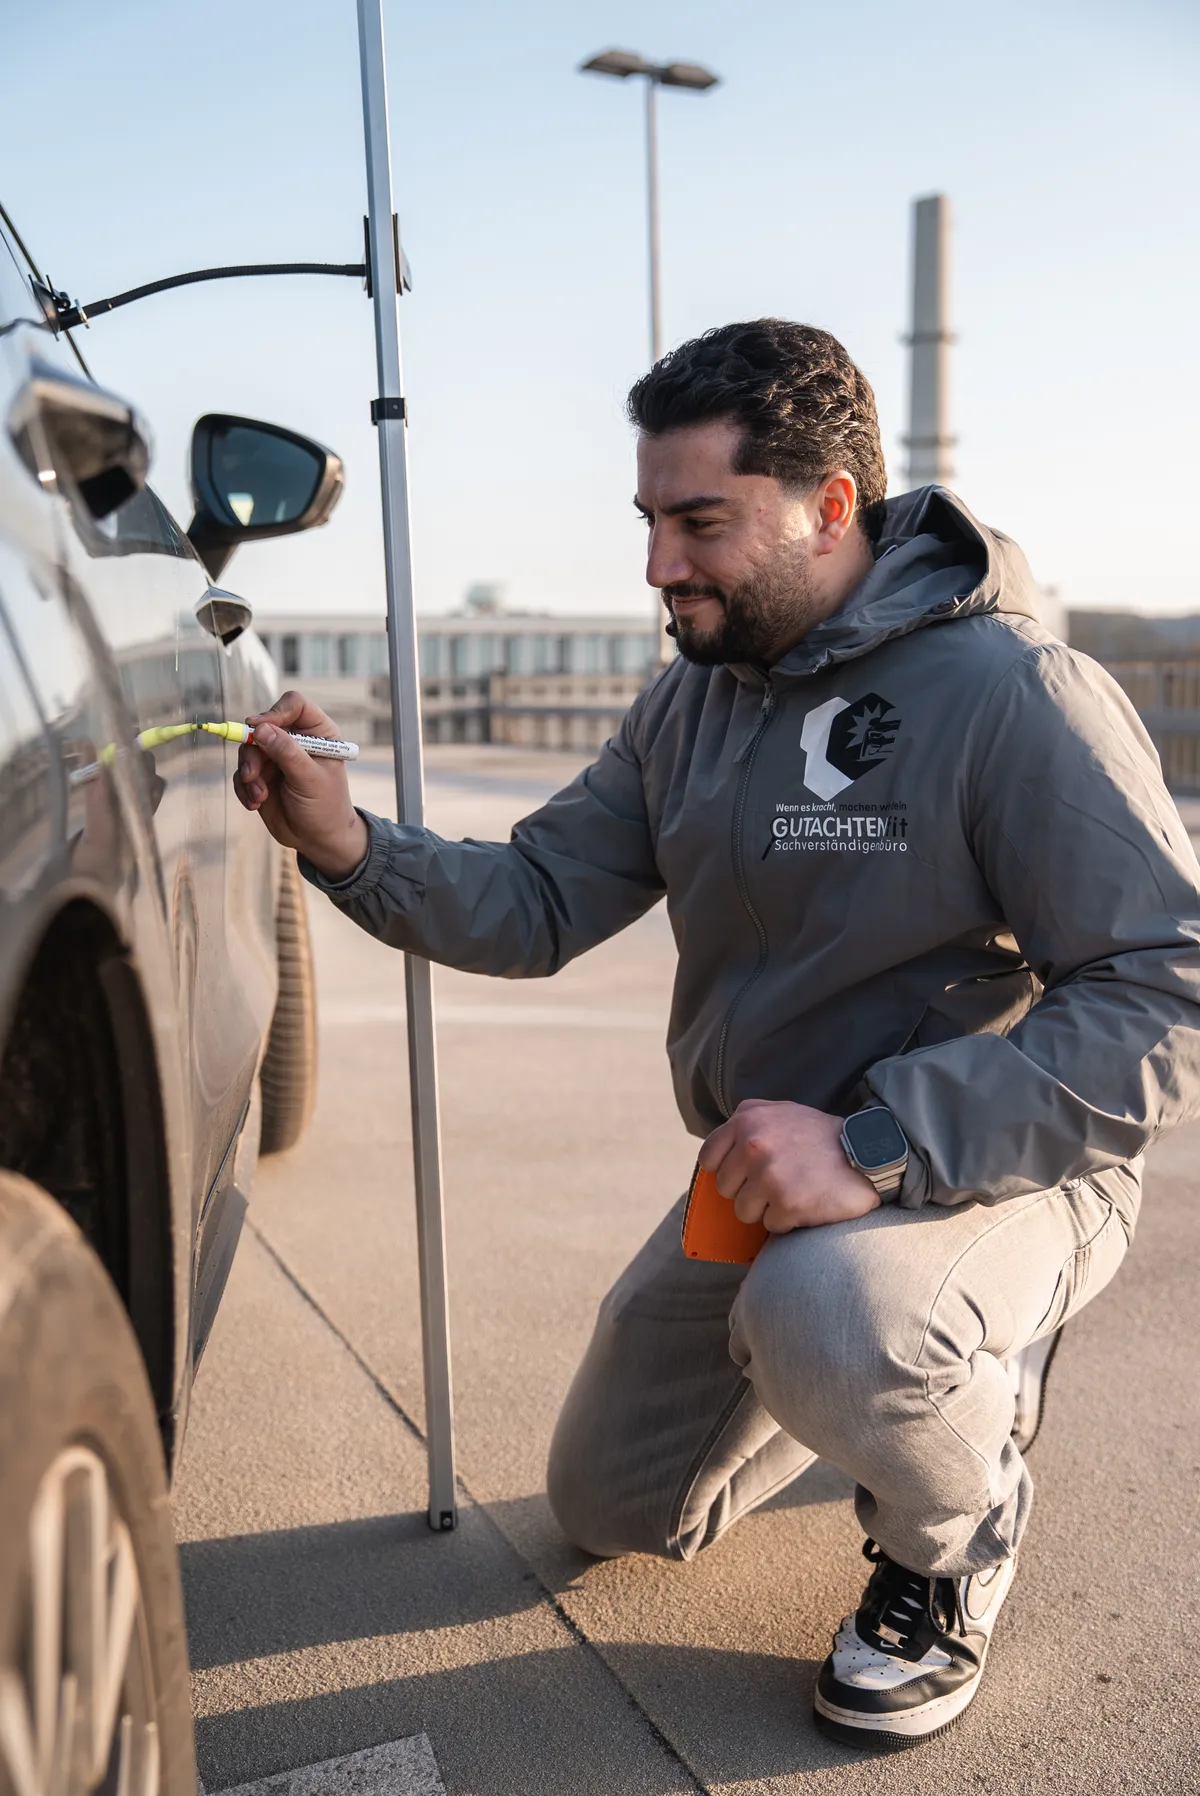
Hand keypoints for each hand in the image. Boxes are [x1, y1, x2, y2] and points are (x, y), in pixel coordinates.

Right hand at [234, 690, 368, 879]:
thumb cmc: (325, 807)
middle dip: (253, 751)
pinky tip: (256, 803)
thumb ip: (287, 753)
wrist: (318, 840)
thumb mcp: (310, 779)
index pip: (294, 705)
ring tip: (259, 796)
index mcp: (317, 733)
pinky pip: (241, 773)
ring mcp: (276, 757)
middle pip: (262, 726)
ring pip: (247, 750)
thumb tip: (261, 729)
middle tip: (253, 775)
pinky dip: (244, 788)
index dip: (275, 711)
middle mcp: (295, 740)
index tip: (258, 727)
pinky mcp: (261, 776)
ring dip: (248, 774)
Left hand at [699, 1099, 879, 1232]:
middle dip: (748, 1191)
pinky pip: (770, 1225)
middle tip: (778, 1182)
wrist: (868, 1154)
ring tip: (794, 1192)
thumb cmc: (822, 1137)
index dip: (724, 1170)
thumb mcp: (783, 1112)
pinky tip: (807, 1202)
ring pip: (743, 1211)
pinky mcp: (786, 1203)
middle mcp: (753, 1144)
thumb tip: (717, 1155)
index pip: (708, 1157)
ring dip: (767, 1209)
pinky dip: (788, 1220)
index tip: (743, 1174)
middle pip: (725, 1188)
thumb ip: (749, 1124)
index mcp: (747, 1119)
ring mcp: (769, 1175)